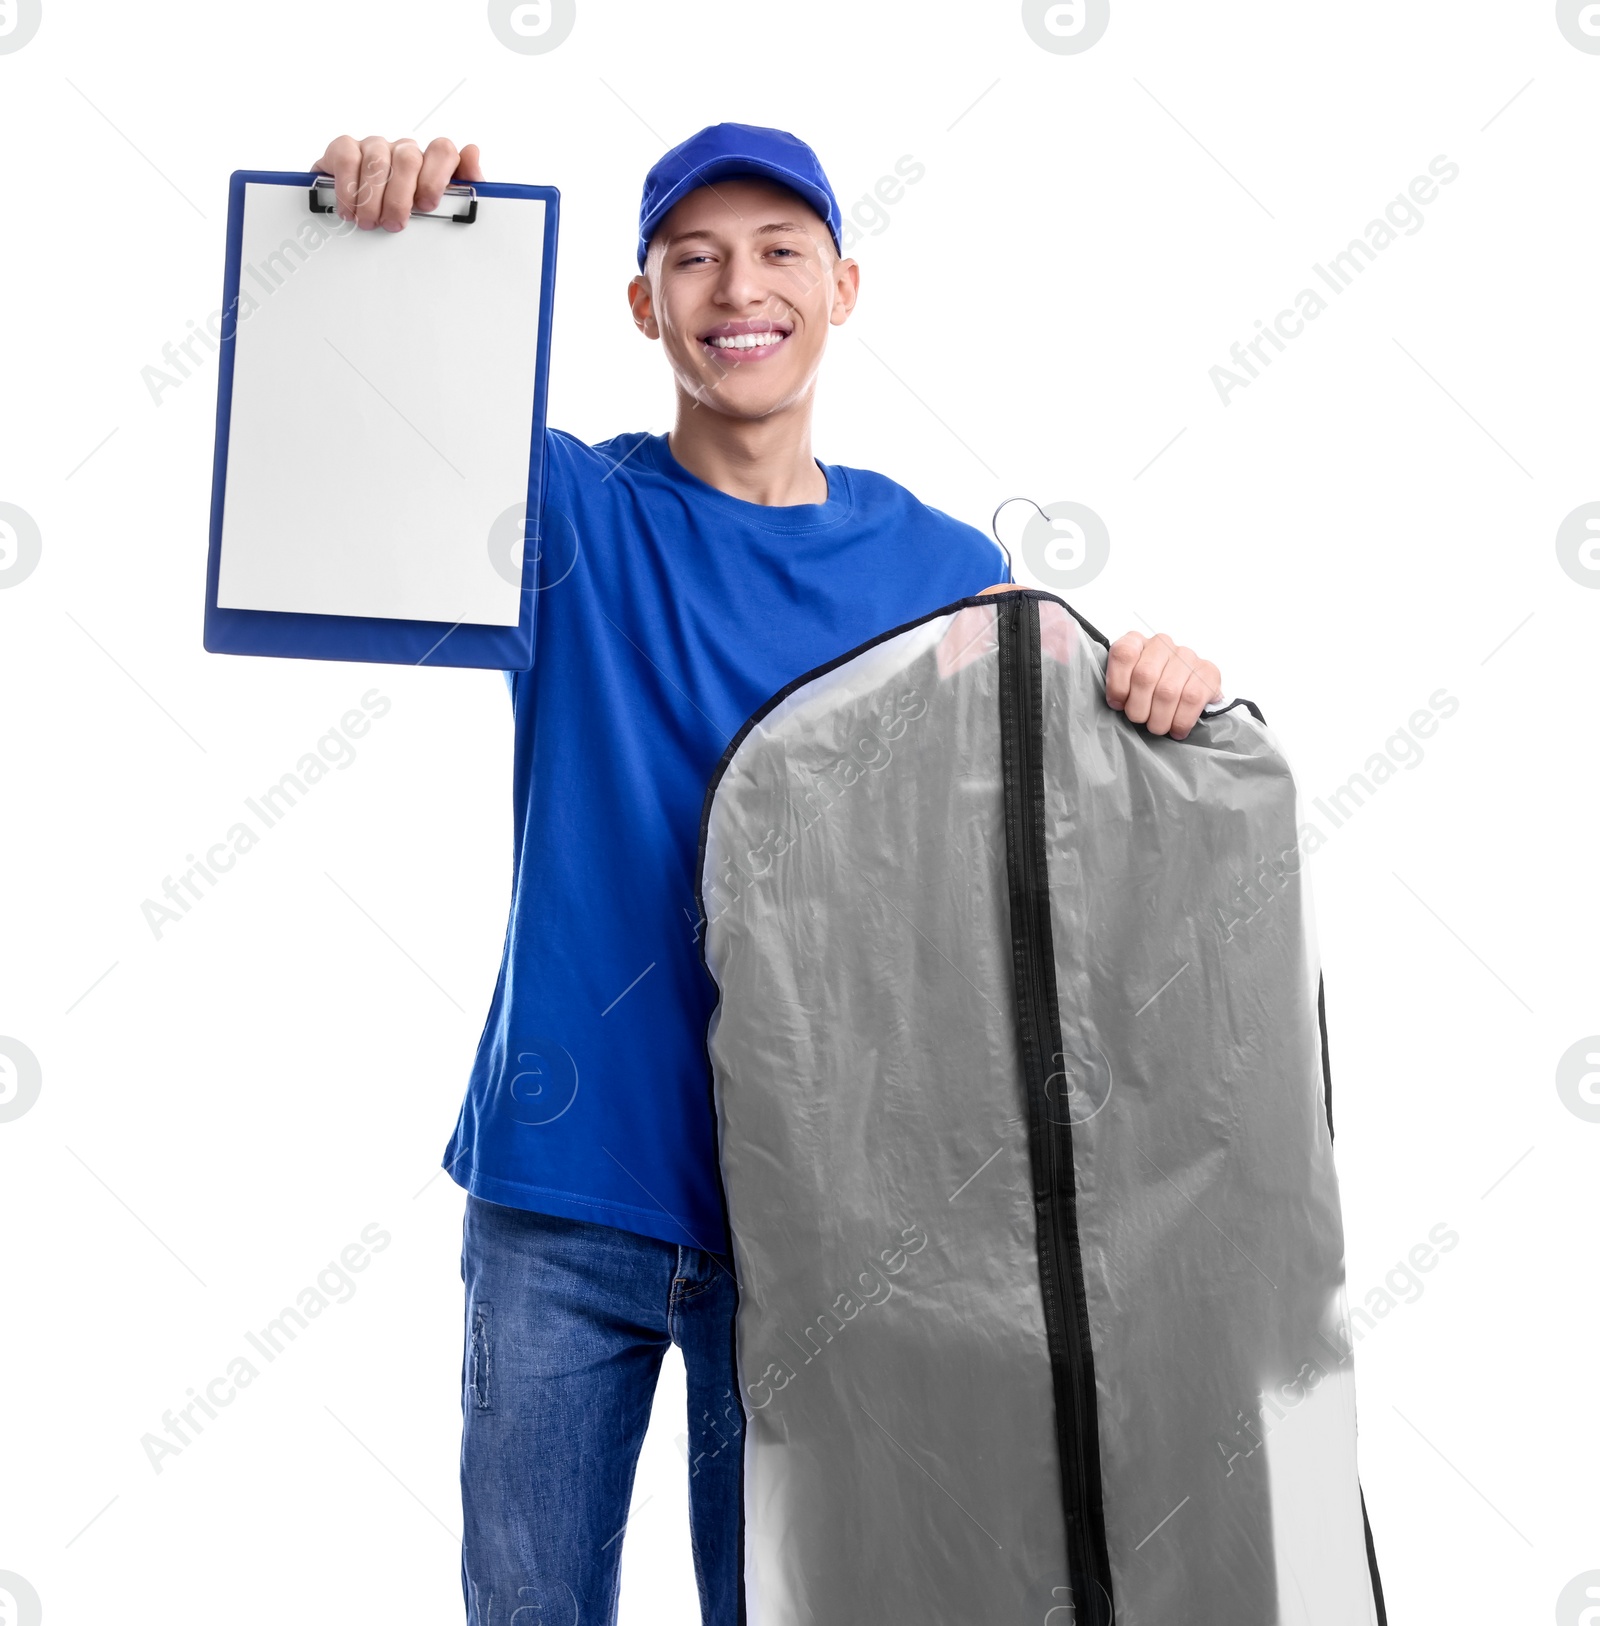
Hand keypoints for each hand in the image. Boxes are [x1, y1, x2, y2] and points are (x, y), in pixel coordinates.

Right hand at [308, 134, 483, 230]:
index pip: (442, 150)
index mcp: (430, 162)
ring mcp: (375, 146)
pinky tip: (350, 209)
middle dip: (400, 196)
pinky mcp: (345, 148)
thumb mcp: (440, 209)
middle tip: (394, 224)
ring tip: (369, 222)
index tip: (426, 205)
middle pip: (408, 158)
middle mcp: (404, 149)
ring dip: (372, 198)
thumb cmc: (407, 215)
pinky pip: (347, 158)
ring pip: (377, 161)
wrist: (363, 216)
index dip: (435, 177)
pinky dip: (348, 187)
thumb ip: (464, 186)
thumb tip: (472, 153)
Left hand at [1105, 631, 1221, 739]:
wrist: (1188, 689)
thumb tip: (1116, 702)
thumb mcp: (1126, 683)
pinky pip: (1192, 699)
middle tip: (1140, 720)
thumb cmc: (1150, 689)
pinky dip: (1181, 720)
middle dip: (1139, 708)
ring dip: (1159, 718)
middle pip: (1145, 677)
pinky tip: (1177, 729)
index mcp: (1136, 642)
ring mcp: (1186, 656)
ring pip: (1167, 691)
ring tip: (1158, 727)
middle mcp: (1161, 644)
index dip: (1118, 684)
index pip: (1123, 654)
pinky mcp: (1208, 671)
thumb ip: (1117, 686)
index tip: (1118, 704)